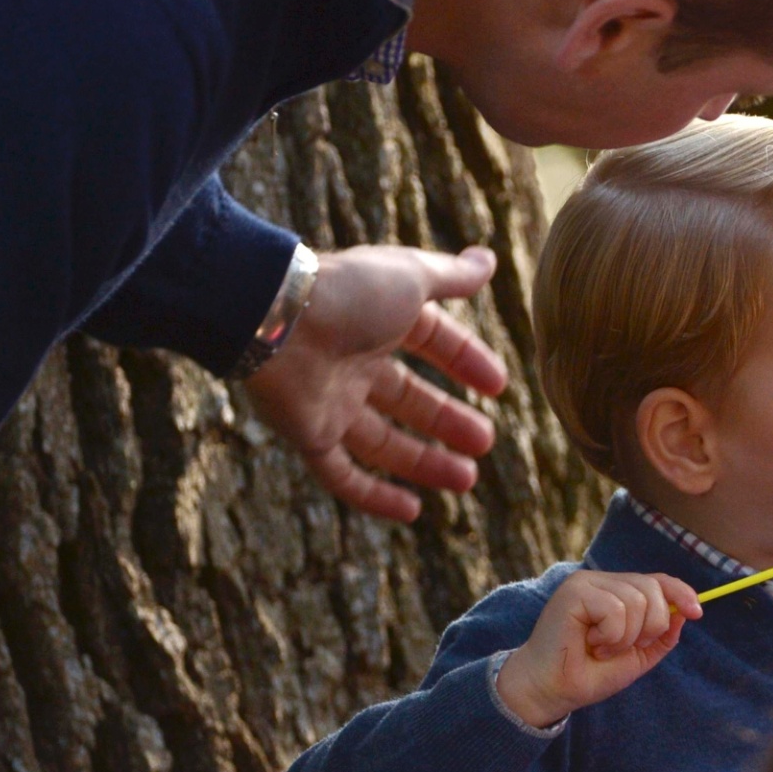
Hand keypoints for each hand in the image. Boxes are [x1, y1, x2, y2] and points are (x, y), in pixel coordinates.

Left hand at [243, 244, 508, 522]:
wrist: (274, 320)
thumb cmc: (347, 292)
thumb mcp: (411, 277)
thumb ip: (450, 276)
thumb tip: (489, 260)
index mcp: (379, 319)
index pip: (432, 342)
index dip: (465, 362)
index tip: (498, 387)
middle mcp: (355, 361)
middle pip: (409, 398)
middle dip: (448, 421)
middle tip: (485, 441)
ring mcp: (331, 401)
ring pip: (383, 442)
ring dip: (425, 461)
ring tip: (467, 480)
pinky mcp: (308, 435)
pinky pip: (342, 475)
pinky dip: (375, 496)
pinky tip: (412, 511)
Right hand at [494, 572, 701, 727]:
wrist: (554, 690)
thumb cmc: (589, 673)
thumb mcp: (636, 656)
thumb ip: (660, 636)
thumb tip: (683, 613)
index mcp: (616, 592)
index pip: (657, 580)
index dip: (681, 592)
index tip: (697, 612)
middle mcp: (601, 581)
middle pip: (653, 589)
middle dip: (650, 627)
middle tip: (621, 648)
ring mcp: (586, 583)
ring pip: (636, 601)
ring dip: (625, 637)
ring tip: (601, 648)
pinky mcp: (574, 592)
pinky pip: (615, 609)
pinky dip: (611, 636)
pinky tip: (591, 644)